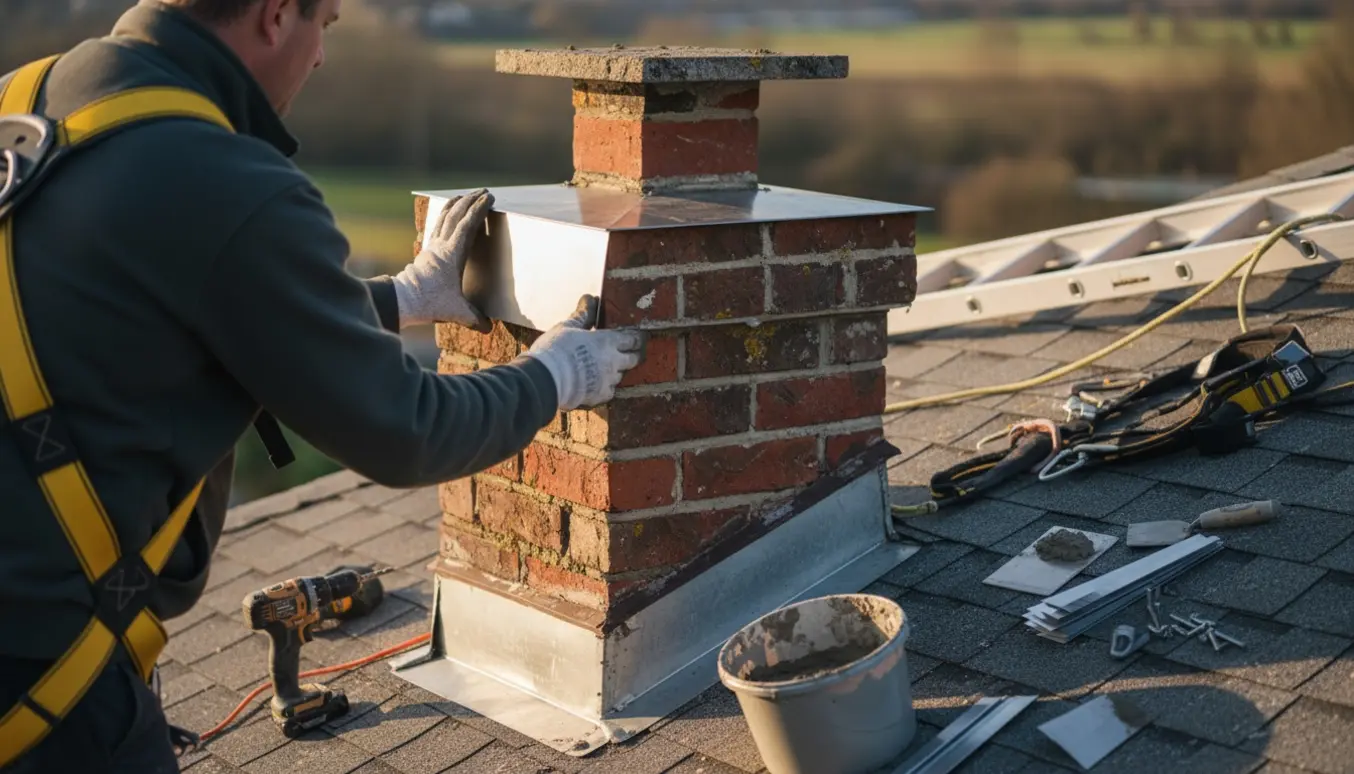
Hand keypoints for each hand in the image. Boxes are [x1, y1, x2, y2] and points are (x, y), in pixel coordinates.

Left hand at [392, 189, 493, 330]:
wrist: (403, 301)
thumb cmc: (430, 303)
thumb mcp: (457, 312)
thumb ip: (475, 319)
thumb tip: (488, 329)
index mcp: (453, 254)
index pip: (468, 225)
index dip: (479, 210)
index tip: (489, 198)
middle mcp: (441, 246)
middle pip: (455, 215)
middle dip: (470, 200)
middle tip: (483, 191)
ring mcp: (432, 247)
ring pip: (444, 217)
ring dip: (456, 204)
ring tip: (465, 196)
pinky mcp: (425, 253)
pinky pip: (437, 227)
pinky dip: (444, 217)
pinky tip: (446, 216)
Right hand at [524, 296, 645, 410]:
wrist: (546, 379)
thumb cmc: (556, 349)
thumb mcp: (568, 326)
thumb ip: (583, 314)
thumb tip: (589, 298)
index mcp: (608, 341)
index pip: (633, 338)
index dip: (635, 338)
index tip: (635, 337)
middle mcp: (613, 361)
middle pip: (634, 358)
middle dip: (632, 355)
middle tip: (626, 352)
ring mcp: (608, 380)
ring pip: (621, 375)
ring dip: (616, 371)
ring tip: (604, 368)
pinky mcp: (600, 396)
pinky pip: (609, 391)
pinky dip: (605, 387)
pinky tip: (595, 384)